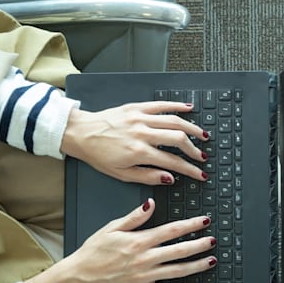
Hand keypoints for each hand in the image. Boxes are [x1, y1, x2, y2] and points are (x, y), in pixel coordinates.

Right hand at [19, 199, 215, 282]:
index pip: (172, 230)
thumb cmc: (93, 252)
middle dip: (200, 245)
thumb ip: (134, 217)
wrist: (80, 277)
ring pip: (178, 271)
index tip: (204, 220)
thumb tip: (150, 203)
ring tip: (211, 260)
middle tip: (213, 240)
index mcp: (139, 241)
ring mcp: (146, 276)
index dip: (191, 225)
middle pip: (180, 250)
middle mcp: (145, 259)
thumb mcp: (112, 228)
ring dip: (197, 266)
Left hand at [60, 101, 209, 184]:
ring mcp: (140, 118)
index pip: (173, 162)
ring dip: (192, 128)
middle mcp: (142, 133)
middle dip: (194, 149)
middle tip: (202, 156)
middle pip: (178, 139)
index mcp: (138, 152)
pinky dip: (177, 105)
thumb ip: (148, 176)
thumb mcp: (121, 174)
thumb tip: (169, 178)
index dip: (190, 170)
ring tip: (202, 135)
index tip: (200, 173)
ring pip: (174, 120)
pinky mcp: (136, 107)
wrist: (80, 133)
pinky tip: (189, 109)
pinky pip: (161, 105)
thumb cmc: (98, 154)